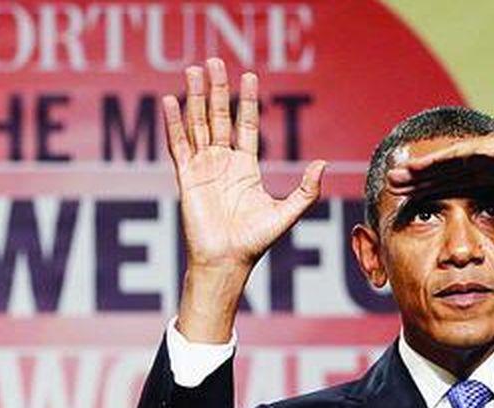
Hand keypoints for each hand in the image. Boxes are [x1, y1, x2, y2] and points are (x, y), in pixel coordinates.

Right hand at [165, 59, 325, 341]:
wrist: (227, 261)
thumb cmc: (255, 242)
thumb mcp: (287, 213)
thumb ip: (306, 190)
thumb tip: (323, 164)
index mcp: (246, 168)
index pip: (247, 125)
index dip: (247, 101)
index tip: (248, 76)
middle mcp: (223, 163)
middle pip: (219, 117)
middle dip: (217, 89)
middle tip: (214, 61)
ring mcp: (203, 168)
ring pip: (198, 124)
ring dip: (195, 98)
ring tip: (194, 70)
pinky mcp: (187, 177)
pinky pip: (178, 145)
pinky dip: (173, 123)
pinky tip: (170, 101)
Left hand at [384, 135, 493, 235]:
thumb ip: (491, 230)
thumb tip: (476, 256)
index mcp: (487, 180)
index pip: (449, 185)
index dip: (426, 192)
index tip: (402, 202)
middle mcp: (485, 164)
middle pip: (443, 170)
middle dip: (416, 178)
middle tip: (390, 185)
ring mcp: (489, 154)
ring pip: (447, 160)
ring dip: (422, 167)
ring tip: (398, 175)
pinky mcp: (493, 148)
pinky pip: (460, 153)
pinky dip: (439, 159)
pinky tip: (420, 166)